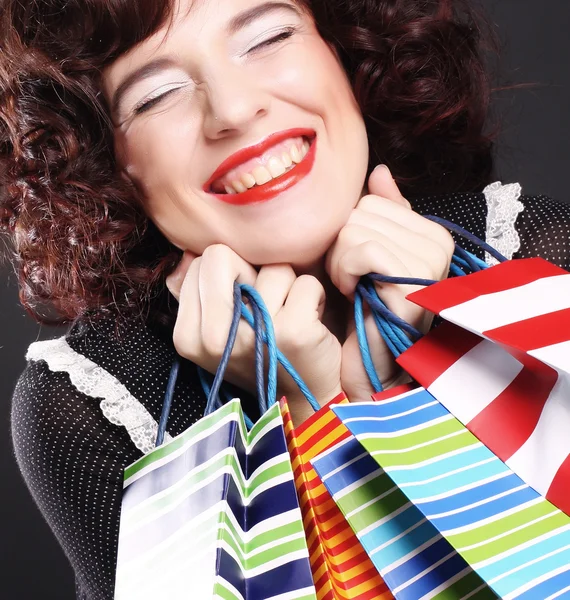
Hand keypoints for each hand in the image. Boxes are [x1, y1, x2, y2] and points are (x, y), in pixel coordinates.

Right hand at [165, 245, 341, 424]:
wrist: (298, 403)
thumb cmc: (258, 356)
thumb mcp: (216, 332)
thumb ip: (199, 293)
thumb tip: (188, 255)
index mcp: (188, 337)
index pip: (202, 263)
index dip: (228, 275)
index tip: (241, 306)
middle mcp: (215, 337)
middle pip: (224, 256)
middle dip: (251, 273)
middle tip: (263, 308)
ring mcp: (254, 334)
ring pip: (274, 268)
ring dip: (287, 288)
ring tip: (286, 319)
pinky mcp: (293, 331)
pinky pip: (306, 282)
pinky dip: (313, 297)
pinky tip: (308, 322)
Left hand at [325, 165, 454, 400]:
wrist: (367, 363)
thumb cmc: (363, 308)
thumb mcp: (367, 255)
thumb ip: (380, 215)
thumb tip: (380, 172)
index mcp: (430, 233)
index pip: (370, 201)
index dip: (348, 233)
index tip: (354, 267)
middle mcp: (438, 244)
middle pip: (360, 213)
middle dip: (341, 248)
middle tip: (351, 280)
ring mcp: (429, 264)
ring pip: (355, 229)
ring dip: (339, 263)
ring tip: (352, 288)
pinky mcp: (412, 283)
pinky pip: (362, 249)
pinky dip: (344, 272)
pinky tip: (354, 294)